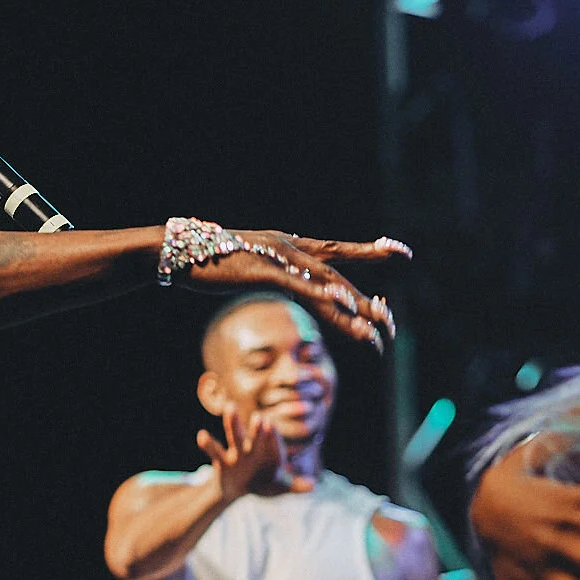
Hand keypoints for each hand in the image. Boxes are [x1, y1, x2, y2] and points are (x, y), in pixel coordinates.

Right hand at [181, 230, 407, 350]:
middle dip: (369, 304)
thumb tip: (287, 279)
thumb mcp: (249, 266)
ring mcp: (279, 258)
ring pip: (327, 285)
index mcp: (289, 246)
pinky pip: (300, 287)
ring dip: (354, 311)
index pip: (338, 250)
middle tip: (393, 327)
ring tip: (378, 333)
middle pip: (340, 277)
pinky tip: (343, 306)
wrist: (177, 250)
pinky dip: (323, 296)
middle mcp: (291, 248)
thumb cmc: (209, 260)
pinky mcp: (264, 271)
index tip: (402, 252)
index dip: (371, 250)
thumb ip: (273, 271)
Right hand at [198, 408, 311, 500]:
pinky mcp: (223, 461)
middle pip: (256, 436)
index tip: (269, 427)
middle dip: (257, 430)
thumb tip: (313, 485)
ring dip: (233, 423)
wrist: (240, 488)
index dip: (272, 439)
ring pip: (235, 436)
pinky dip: (209, 444)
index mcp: (269, 453)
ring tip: (230, 407)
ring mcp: (237, 453)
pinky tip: (201, 435)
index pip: (273, 445)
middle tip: (259, 417)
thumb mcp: (279, 485)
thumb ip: (294, 485)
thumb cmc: (263, 482)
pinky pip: (215, 451)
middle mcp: (254, 448)